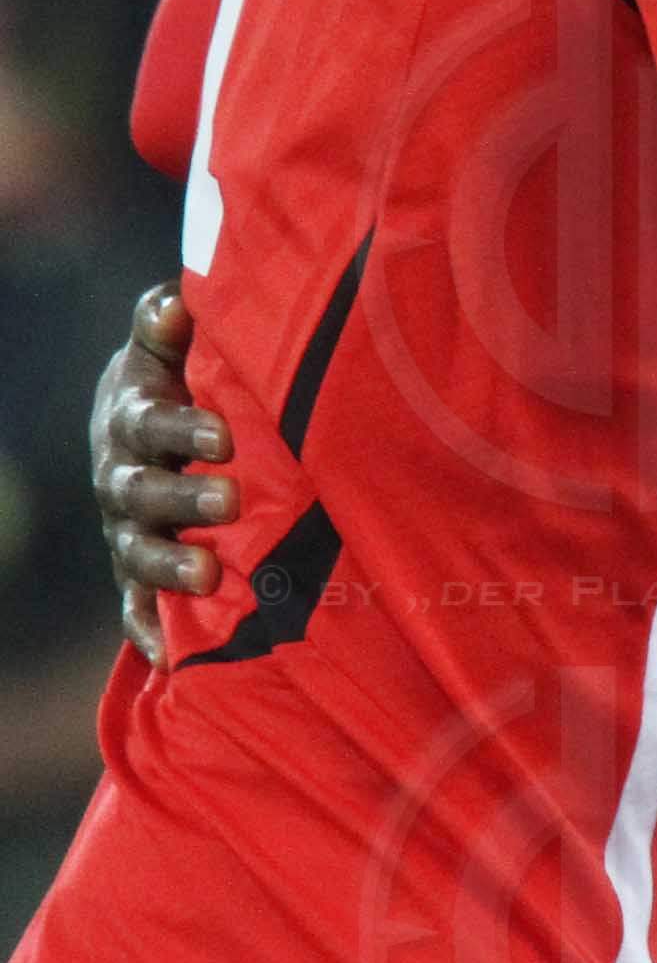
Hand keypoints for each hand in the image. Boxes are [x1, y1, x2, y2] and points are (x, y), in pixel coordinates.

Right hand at [93, 279, 231, 656]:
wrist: (147, 428)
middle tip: (229, 499)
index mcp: (132, 419)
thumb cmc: (179, 376)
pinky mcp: (137, 574)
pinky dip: (151, 633)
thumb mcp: (168, 344)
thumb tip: (176, 304)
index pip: (149, 424)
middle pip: (139, 493)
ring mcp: (127, 530)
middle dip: (181, 498)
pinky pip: (136, 609)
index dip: (180, 430)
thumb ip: (166, 318)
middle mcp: (121, 478)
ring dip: (168, 564)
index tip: (223, 435)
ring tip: (207, 574)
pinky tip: (173, 659)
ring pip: (136, 553)